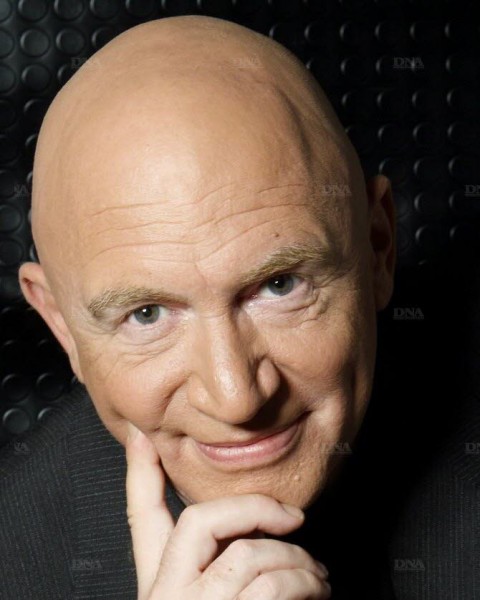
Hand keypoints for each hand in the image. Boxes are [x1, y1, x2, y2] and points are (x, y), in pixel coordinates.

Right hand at [125, 423, 330, 598]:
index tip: (142, 436)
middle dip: (252, 510)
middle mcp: (169, 598)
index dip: (139, 473)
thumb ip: (215, 569)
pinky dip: (304, 584)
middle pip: (199, 524)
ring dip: (296, 562)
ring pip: (248, 557)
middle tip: (291, 515)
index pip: (141, 520)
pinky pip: (271, 589)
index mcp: (160, 589)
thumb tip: (247, 533)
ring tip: (316, 575)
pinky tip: (315, 592)